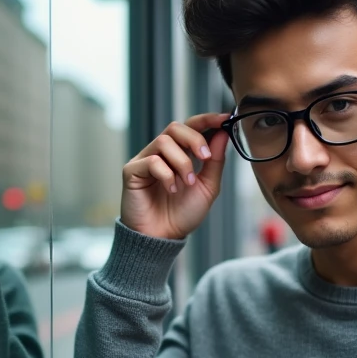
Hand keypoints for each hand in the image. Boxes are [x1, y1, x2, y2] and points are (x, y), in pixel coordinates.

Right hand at [120, 113, 229, 240]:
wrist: (163, 238)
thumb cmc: (182, 215)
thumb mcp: (207, 187)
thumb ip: (215, 161)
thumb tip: (223, 133)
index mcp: (179, 154)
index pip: (191, 127)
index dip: (207, 119)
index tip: (224, 118)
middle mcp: (161, 154)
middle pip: (175, 127)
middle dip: (194, 139)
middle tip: (204, 158)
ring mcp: (145, 160)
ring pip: (164, 142)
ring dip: (181, 162)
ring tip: (187, 183)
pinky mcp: (132, 171)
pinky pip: (151, 161)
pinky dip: (166, 175)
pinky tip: (171, 189)